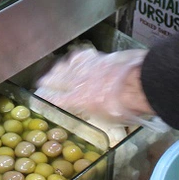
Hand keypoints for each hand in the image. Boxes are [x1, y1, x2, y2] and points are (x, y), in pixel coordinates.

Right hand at [34, 47, 153, 128]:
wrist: (139, 84)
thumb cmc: (126, 108)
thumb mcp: (111, 121)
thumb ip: (101, 118)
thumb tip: (103, 124)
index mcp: (78, 100)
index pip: (56, 100)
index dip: (46, 100)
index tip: (39, 99)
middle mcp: (80, 82)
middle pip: (58, 79)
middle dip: (49, 80)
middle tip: (42, 80)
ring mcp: (90, 67)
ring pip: (69, 65)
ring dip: (61, 67)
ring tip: (56, 68)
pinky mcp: (101, 57)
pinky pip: (84, 56)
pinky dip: (79, 57)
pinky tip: (78, 56)